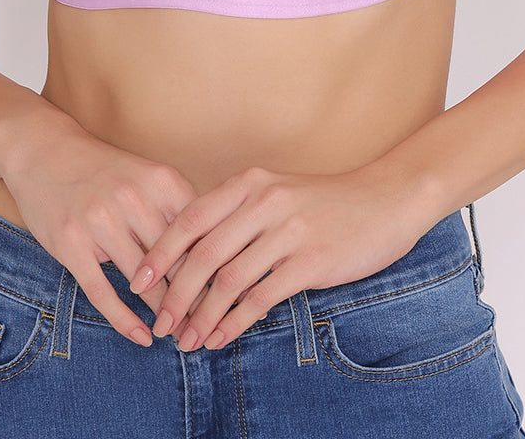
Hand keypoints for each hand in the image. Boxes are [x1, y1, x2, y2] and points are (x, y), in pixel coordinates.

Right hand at [1, 124, 199, 346]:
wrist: (44, 149)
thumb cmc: (105, 170)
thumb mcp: (148, 177)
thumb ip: (177, 210)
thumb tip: (214, 256)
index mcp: (161, 181)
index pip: (200, 236)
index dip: (216, 271)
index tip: (229, 298)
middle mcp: (133, 198)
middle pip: (175, 263)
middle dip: (194, 300)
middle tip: (207, 328)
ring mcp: (99, 221)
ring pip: (144, 282)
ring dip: (163, 314)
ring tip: (178, 335)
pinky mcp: (70, 243)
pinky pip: (102, 292)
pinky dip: (125, 321)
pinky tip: (142, 337)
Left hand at [129, 165, 431, 350]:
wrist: (385, 199)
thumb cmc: (327, 202)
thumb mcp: (277, 194)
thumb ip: (240, 215)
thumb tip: (194, 253)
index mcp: (249, 183)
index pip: (190, 218)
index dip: (161, 252)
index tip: (138, 281)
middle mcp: (263, 202)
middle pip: (202, 254)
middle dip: (175, 294)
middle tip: (160, 323)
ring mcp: (287, 230)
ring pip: (228, 280)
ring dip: (202, 316)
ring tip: (187, 341)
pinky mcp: (310, 260)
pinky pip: (260, 297)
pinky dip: (234, 322)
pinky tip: (220, 338)